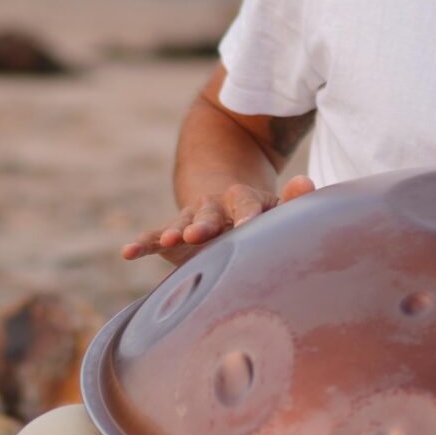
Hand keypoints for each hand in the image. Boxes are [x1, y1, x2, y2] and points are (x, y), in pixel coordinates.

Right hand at [121, 176, 315, 266]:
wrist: (224, 200)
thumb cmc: (260, 215)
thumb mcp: (275, 206)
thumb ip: (292, 200)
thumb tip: (307, 183)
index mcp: (242, 199)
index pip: (245, 205)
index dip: (245, 215)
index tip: (246, 228)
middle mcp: (214, 207)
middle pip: (208, 213)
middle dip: (203, 224)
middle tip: (197, 234)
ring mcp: (191, 220)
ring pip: (180, 223)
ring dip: (174, 232)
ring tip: (166, 241)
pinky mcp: (173, 237)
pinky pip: (154, 237)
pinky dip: (142, 243)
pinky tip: (128, 252)